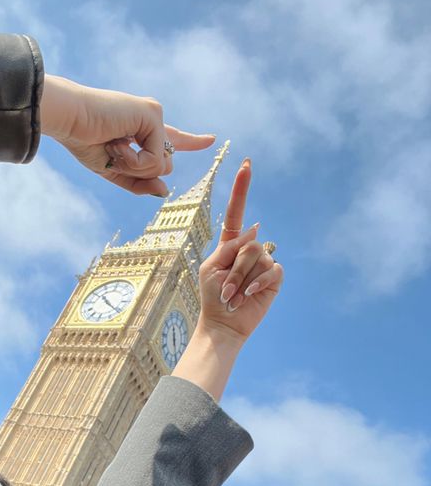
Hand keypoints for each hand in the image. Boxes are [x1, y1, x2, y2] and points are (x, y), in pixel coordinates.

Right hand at [40, 75, 214, 195]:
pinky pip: (156, 159)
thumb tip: (165, 191)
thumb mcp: (112, 170)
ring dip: (135, 167)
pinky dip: (135, 161)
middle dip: (139, 172)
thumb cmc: (83, 140)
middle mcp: (151, 119)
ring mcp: (154, 115)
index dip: (192, 141)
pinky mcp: (153, 114)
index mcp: (141, 128)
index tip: (211, 139)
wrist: (68, 119)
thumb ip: (138, 182)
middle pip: (165, 166)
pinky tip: (117, 144)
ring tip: (113, 147)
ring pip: (163, 165)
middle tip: (113, 153)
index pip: (171, 139)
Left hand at [172, 160, 282, 400]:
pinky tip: (248, 295)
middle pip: (247, 243)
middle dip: (233, 269)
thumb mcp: (212, 267)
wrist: (223, 322)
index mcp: (231, 244)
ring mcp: (263, 262)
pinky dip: (257, 282)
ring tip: (234, 296)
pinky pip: (271, 270)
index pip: (238, 212)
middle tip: (225, 290)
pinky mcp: (274, 277)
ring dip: (241, 279)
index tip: (246, 163)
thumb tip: (255, 229)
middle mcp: (249, 249)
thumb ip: (230, 246)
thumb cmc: (212, 296)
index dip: (242, 188)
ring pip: (257, 257)